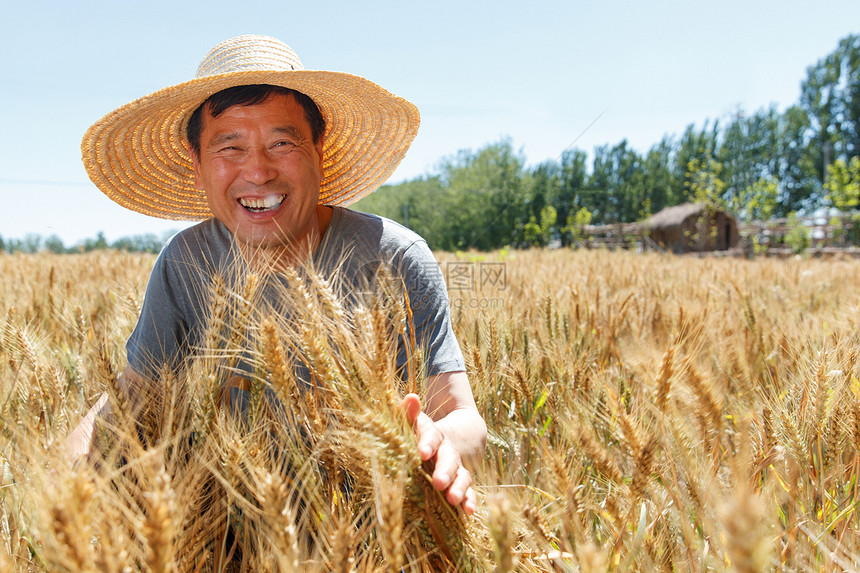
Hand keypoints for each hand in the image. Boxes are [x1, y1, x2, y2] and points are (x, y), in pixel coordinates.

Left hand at [402, 393, 476, 514]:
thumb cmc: (428, 431)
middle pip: (448, 459)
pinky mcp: (463, 480)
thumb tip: (410, 398)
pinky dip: (469, 500)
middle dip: (444, 471)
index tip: (422, 452)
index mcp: (435, 434)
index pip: (431, 435)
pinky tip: (469, 511)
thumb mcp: (419, 421)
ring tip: (452, 499)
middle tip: (438, 482)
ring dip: (458, 487)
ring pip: (461, 476)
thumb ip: (410, 412)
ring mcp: (458, 466)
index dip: (428, 443)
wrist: (463, 431)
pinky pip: (468, 490)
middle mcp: (449, 450)